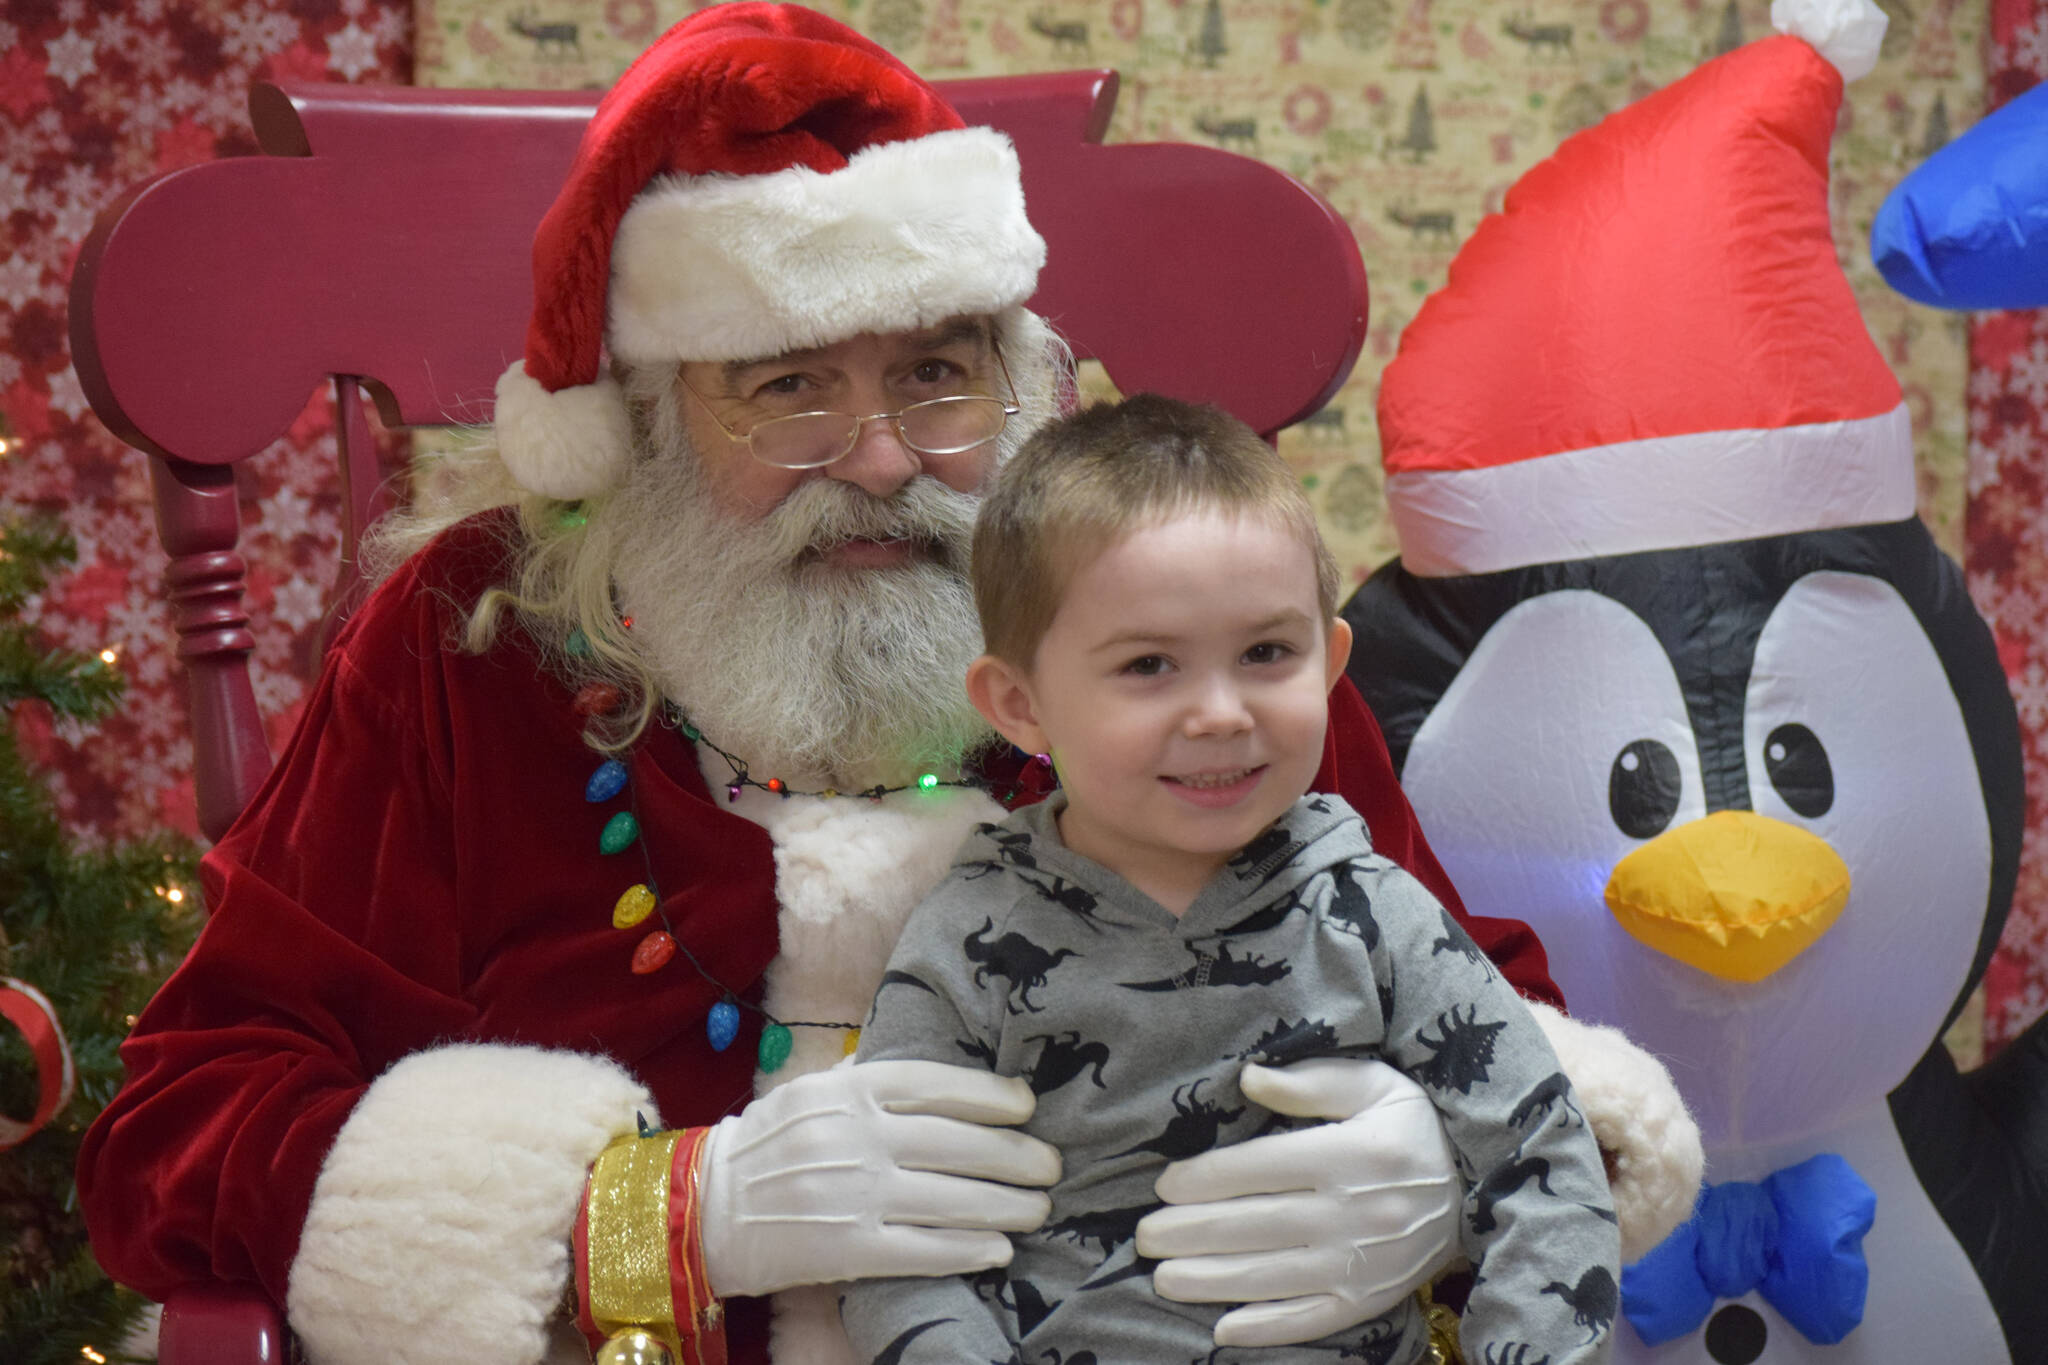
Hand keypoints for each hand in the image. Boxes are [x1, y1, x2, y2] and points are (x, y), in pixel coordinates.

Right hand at [697, 1059, 1060, 1297]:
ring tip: (1037, 1208)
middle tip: (1050, 1165)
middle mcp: (855, 1136)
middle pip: (956, 1143)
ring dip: (1006, 1205)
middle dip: (1015, 1156)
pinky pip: (923, 1249)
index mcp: (849, 1090)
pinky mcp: (846, 1248)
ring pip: (951, 1198)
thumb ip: (872, 1083)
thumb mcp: (815, 1092)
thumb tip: (944, 1082)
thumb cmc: (769, 1143)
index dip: (990, 1094)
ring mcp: (853, 1194)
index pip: (936, 1084)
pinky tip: (998, 1251)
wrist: (703, 1205)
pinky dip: (967, 1250)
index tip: (1026, 1106)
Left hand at [1135, 1057, 1459, 1347]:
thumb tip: (1248, 1078)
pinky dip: (1267, 1328)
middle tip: (1143, 1235)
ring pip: (1273, 1276)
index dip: (1206, 1178)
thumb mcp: (1375, 1085)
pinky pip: (1312, 1319)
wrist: (1479, 1187)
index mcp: (1350, 1154)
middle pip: (1257, 1226)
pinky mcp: (1371, 1299)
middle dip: (1192, 1232)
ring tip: (1161, 1278)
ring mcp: (1363, 1263)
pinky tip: (1223, 1329)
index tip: (1164, 1185)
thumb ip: (1311, 1083)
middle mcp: (1355, 1213)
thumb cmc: (1414, 1127)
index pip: (1261, 1169)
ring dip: (1212, 1281)